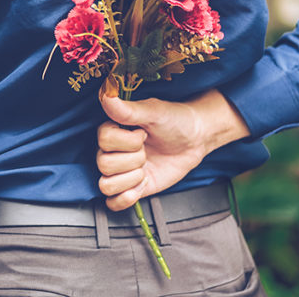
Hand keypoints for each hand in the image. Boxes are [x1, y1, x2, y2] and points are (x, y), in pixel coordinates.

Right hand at [97, 86, 249, 210]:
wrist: (194, 139)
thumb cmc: (175, 120)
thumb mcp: (154, 112)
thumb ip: (128, 109)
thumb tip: (106, 96)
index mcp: (112, 129)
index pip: (103, 140)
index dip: (127, 141)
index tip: (144, 133)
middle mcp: (112, 151)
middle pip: (104, 164)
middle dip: (134, 159)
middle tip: (148, 149)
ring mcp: (120, 171)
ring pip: (106, 185)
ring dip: (131, 179)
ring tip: (146, 168)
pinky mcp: (130, 188)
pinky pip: (112, 202)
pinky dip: (125, 199)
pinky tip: (140, 186)